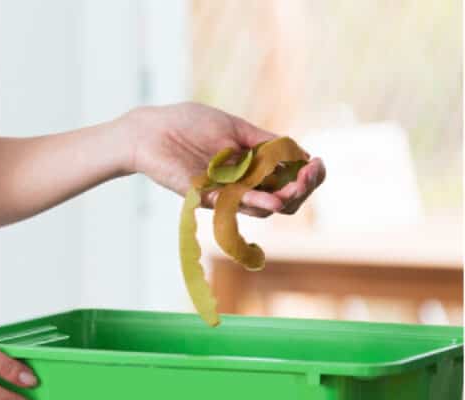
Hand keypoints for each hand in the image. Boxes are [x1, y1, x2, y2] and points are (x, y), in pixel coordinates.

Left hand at [122, 102, 324, 217]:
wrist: (151, 129)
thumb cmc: (188, 124)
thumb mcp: (235, 127)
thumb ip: (265, 141)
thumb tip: (300, 153)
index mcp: (252, 167)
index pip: (288, 182)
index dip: (308, 176)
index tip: (316, 163)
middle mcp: (241, 185)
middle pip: (283, 201)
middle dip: (302, 189)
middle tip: (309, 174)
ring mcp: (223, 193)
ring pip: (263, 208)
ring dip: (284, 198)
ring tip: (297, 187)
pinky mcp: (204, 197)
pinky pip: (233, 205)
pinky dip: (254, 202)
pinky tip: (272, 199)